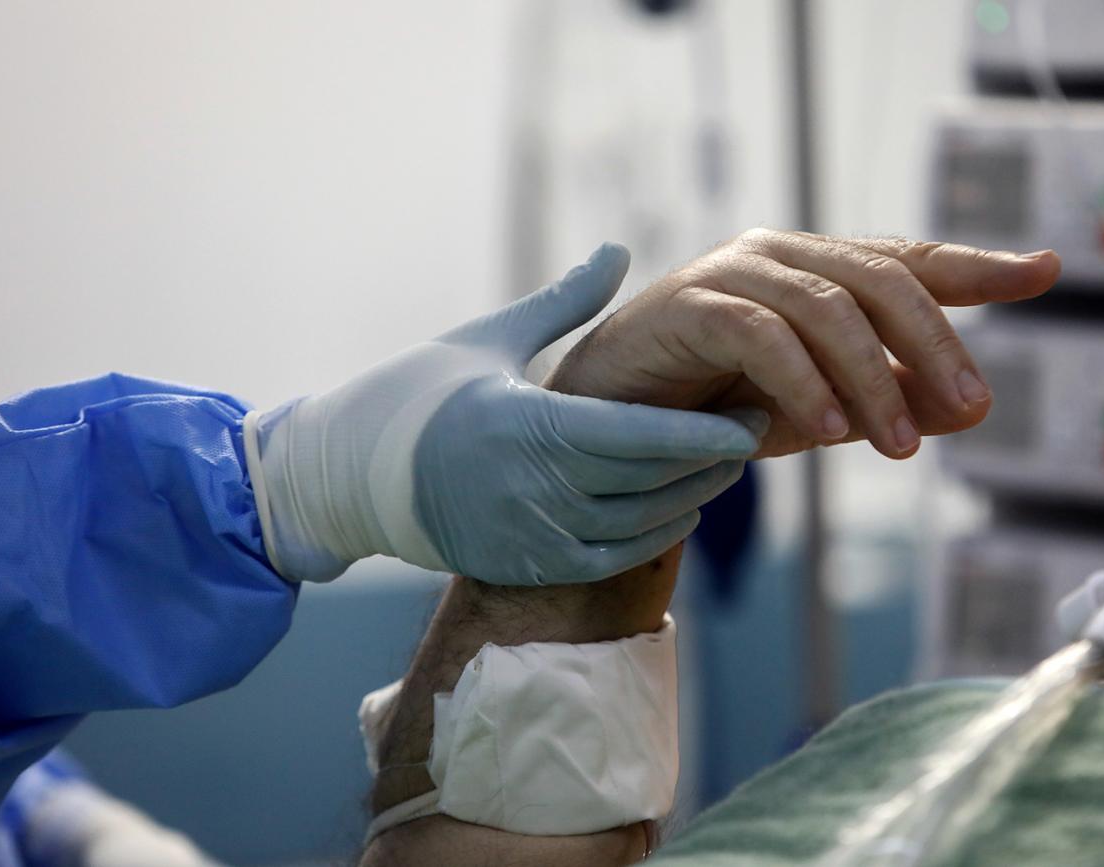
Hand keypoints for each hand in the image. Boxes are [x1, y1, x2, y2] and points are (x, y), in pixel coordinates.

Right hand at [244, 244, 765, 585]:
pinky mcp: (525, 566)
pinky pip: (610, 559)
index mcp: (523, 424)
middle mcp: (530, 488)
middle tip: (758, 420)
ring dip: (692, 494)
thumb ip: (562, 301)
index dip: (700, 431)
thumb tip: (619, 249)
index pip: (633, 435)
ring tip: (728, 461)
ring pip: (637, 523)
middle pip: (647, 480)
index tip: (751, 417)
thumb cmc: (416, 392)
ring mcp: (528, 535)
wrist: (345, 477)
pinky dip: (654, 534)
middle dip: (711, 456)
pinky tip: (683, 506)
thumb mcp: (486, 338)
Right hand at [547, 230, 1059, 457]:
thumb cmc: (715, 405)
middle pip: (881, 277)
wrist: (613, 421)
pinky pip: (762, 334)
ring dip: (874, 379)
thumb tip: (969, 408)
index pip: (909, 261)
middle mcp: (782, 256)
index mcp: (819, 270)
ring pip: (827, 306)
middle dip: (935, 342)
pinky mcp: (690, 304)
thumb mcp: (820, 409)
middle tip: (973, 407)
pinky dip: (803, 381)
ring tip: (899, 446)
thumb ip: (887, 400)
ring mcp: (733, 272)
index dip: (977, 267)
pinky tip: (831, 431)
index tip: (1044, 272)